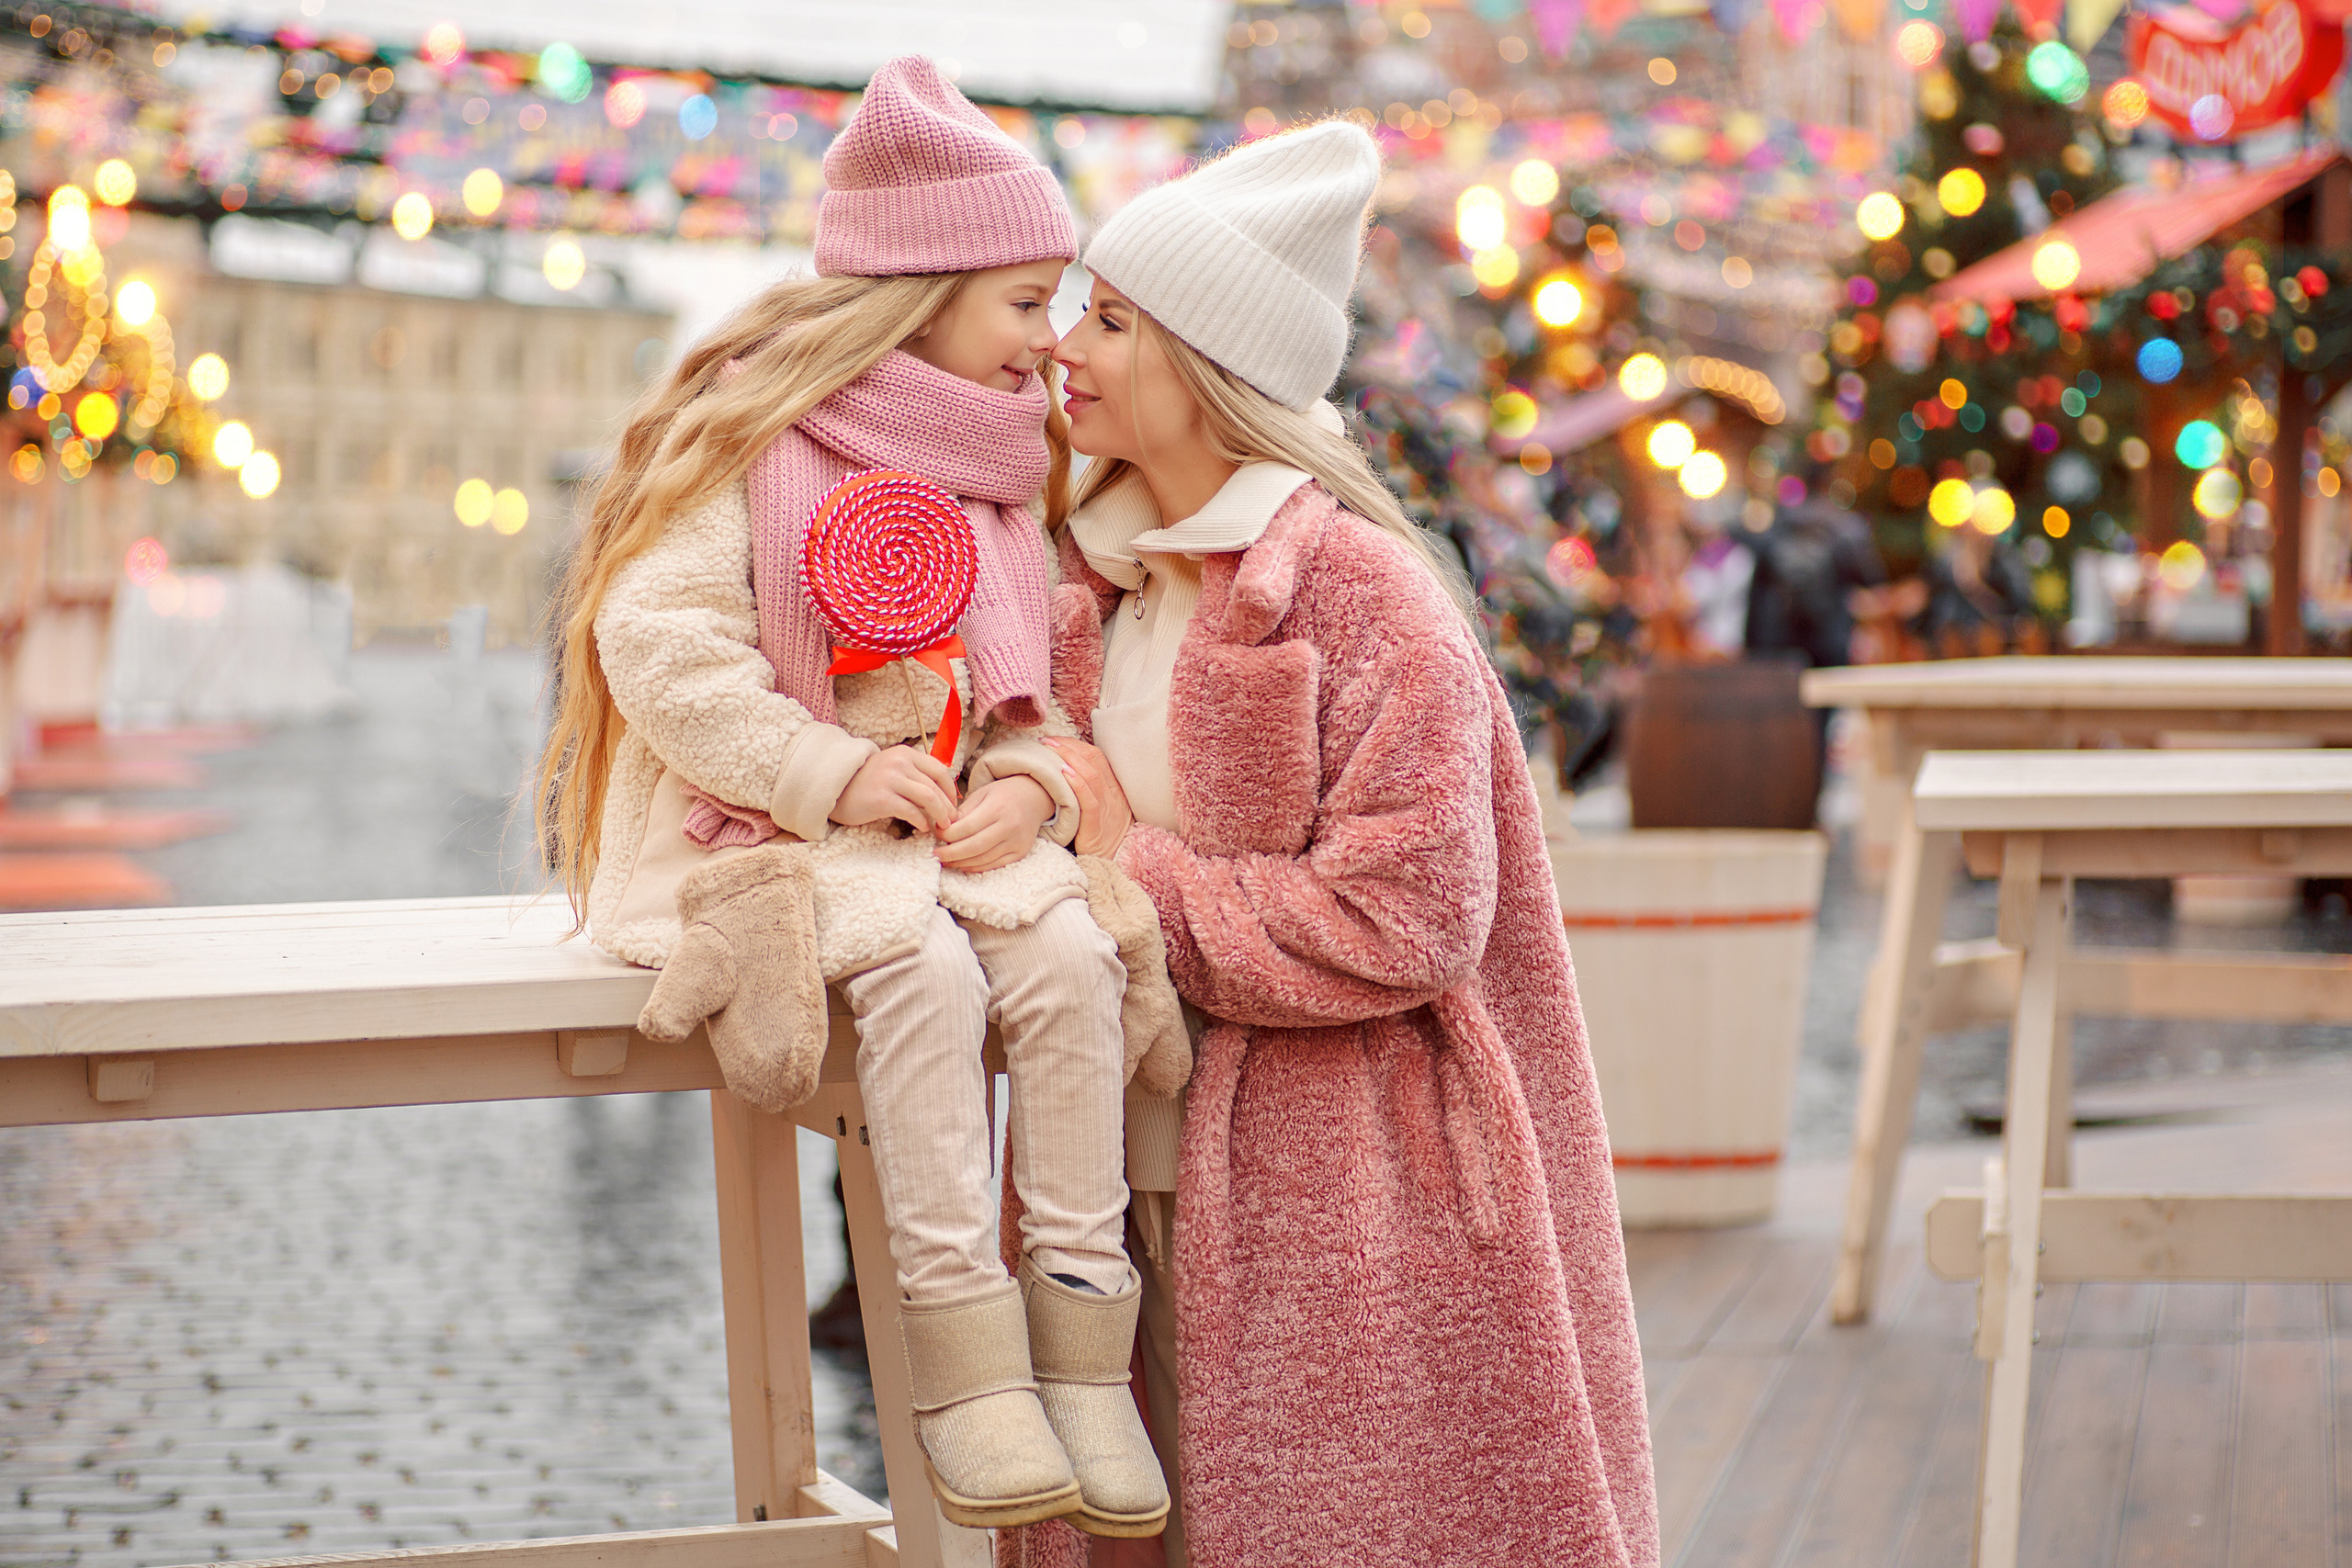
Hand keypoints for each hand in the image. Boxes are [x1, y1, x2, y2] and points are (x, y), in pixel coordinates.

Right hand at [830, 745, 960, 832]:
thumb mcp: (892, 768)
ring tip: (942, 826)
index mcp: (905, 754)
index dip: (950, 790)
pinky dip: (922, 822)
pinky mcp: (882, 798)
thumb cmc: (868, 782)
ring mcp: (890, 779)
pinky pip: (911, 812)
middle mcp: (899, 763)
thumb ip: (914, 773)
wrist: (836, 789)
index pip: (939, 770)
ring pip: (928, 798)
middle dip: (948, 807)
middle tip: (952, 821)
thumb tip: (943, 791)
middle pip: (935, 786)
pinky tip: (923, 828)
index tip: (953, 804)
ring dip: (940, 815)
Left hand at [937, 775, 1054, 872]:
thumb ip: (964, 812)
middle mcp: (1010, 826)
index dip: (948, 834)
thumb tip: (944, 830)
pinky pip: (995, 865)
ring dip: (961, 863)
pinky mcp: (1020, 853)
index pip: (968, 827)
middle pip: (975, 846)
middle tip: (936, 854)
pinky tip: (963, 865)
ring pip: (983, 859)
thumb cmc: (1004, 794)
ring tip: (946, 860)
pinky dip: (976, 867)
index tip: (937, 835)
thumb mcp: (982, 794)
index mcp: (998, 807)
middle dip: (951, 853)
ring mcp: (1017, 842)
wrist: (1034, 798)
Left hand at [1042, 736, 1132, 857]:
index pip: (1096, 758)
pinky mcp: (1097, 826)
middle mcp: (1113, 795)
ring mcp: (1107, 809)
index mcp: (1113, 789)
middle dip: (1069, 747)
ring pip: (1092, 775)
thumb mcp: (1098, 810)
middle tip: (1047, 741)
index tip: (1056, 740)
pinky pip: (1090, 801)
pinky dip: (1078, 784)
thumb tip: (1062, 773)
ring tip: (1049, 750)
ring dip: (1069, 759)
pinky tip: (1064, 773)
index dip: (1076, 746)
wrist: (1111, 864)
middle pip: (1094, 760)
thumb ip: (1087, 792)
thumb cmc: (1099, 837)